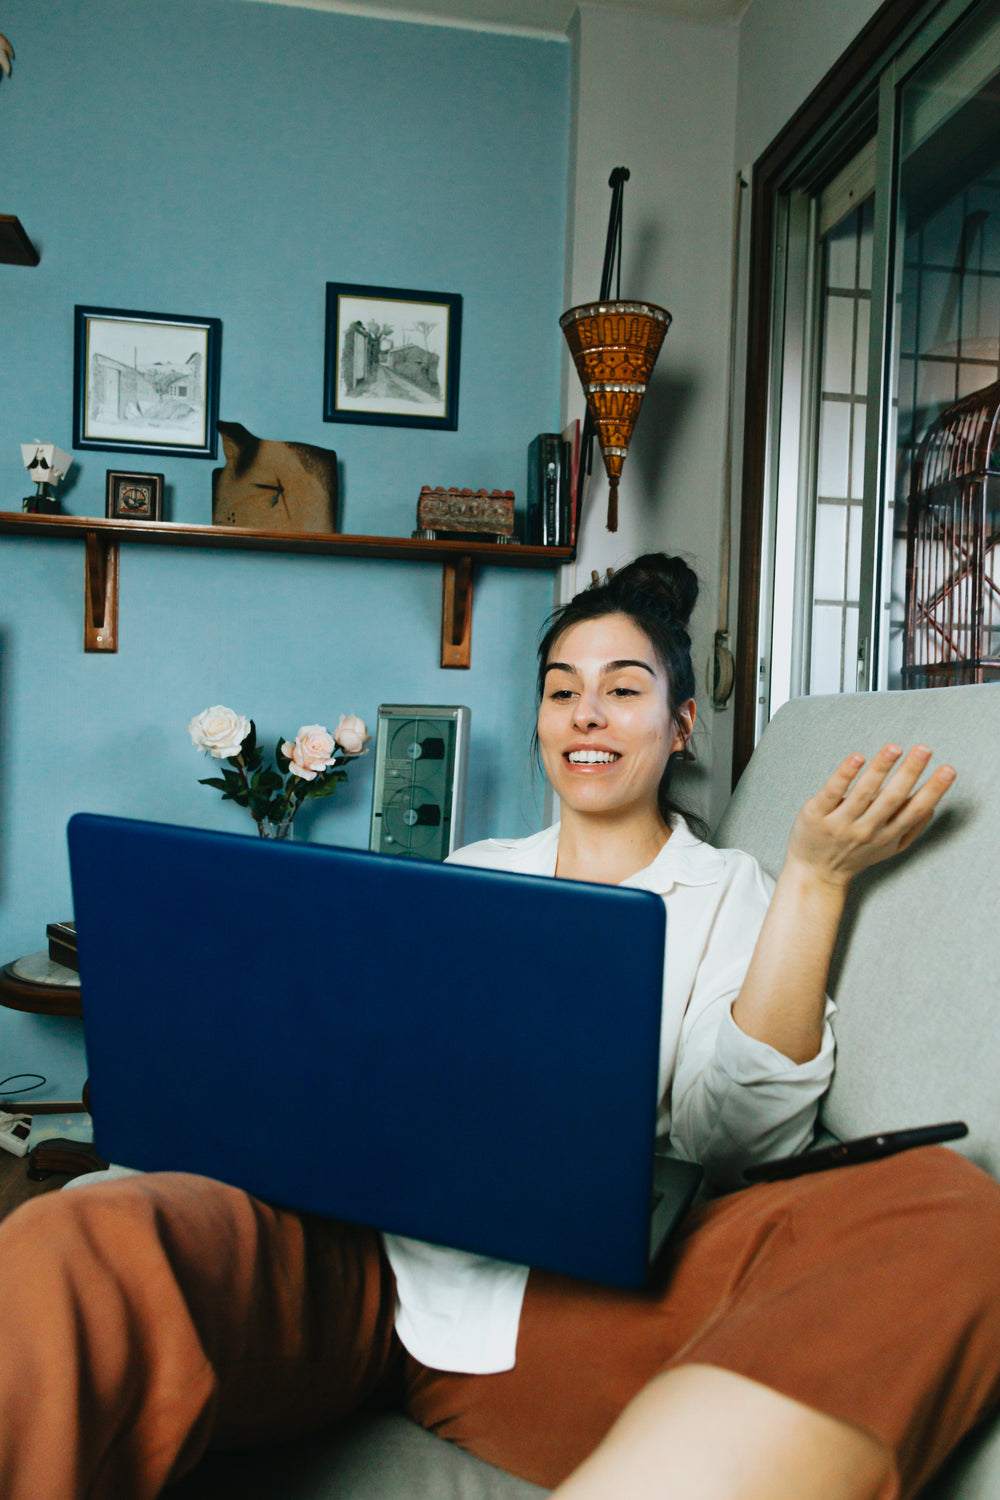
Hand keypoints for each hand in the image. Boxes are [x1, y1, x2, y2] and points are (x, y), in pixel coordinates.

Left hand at [786, 743, 955, 890]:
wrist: (816, 873)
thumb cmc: (855, 854)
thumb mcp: (889, 847)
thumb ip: (912, 828)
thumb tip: (932, 805)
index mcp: (888, 835)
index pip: (915, 810)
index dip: (933, 791)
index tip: (948, 770)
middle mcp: (866, 830)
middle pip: (892, 799)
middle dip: (910, 773)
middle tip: (924, 750)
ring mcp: (840, 823)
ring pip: (863, 793)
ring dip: (880, 768)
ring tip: (894, 748)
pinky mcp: (817, 814)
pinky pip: (832, 792)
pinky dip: (845, 775)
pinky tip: (857, 758)